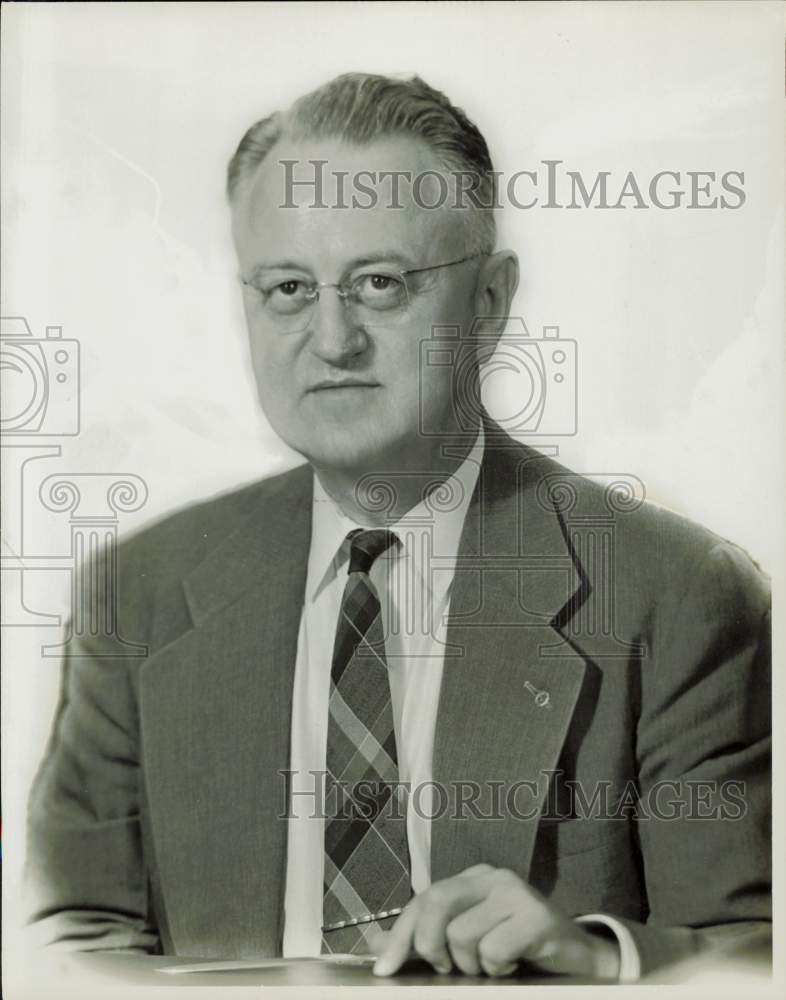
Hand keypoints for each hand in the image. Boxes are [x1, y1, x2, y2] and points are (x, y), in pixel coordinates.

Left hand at [371, 864, 619, 978]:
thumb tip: (381, 944)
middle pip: (437, 902)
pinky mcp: (536, 916)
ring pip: (462, 934)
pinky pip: (494, 948)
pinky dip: (497, 967)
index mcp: (473, 879)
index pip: (425, 898)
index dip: (400, 934)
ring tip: (493, 966)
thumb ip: (431, 937)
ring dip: (472, 964)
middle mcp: (492, 877)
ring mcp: (515, 893)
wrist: (579, 959)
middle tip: (445, 968)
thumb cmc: (521, 949)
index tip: (384, 969)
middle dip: (428, 944)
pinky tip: (513, 964)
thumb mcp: (472, 940)